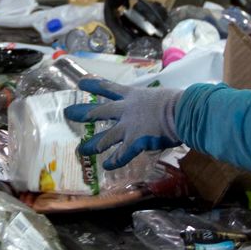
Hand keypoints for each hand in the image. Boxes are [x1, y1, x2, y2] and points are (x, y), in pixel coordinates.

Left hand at [62, 77, 183, 169]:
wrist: (183, 111)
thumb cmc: (178, 101)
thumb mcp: (161, 96)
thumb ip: (153, 102)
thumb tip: (158, 107)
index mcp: (133, 96)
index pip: (109, 88)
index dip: (93, 85)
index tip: (80, 83)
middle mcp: (126, 110)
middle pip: (99, 111)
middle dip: (82, 113)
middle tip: (67, 113)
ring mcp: (129, 127)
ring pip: (105, 137)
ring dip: (92, 145)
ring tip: (80, 150)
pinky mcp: (135, 142)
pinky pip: (121, 154)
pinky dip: (114, 160)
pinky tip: (106, 166)